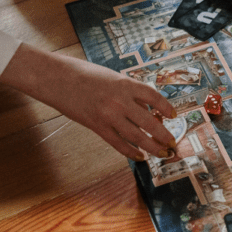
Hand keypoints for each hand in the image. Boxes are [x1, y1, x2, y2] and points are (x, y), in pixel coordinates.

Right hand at [0, 45, 177, 160]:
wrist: (57, 79)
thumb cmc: (86, 75)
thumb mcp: (113, 78)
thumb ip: (130, 94)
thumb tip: (147, 112)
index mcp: (126, 84)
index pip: (154, 97)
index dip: (167, 108)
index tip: (174, 115)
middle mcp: (120, 101)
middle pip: (149, 122)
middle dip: (164, 135)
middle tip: (173, 144)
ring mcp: (108, 115)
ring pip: (137, 137)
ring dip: (152, 147)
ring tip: (162, 153)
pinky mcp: (97, 127)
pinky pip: (118, 144)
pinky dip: (131, 152)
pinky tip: (140, 157)